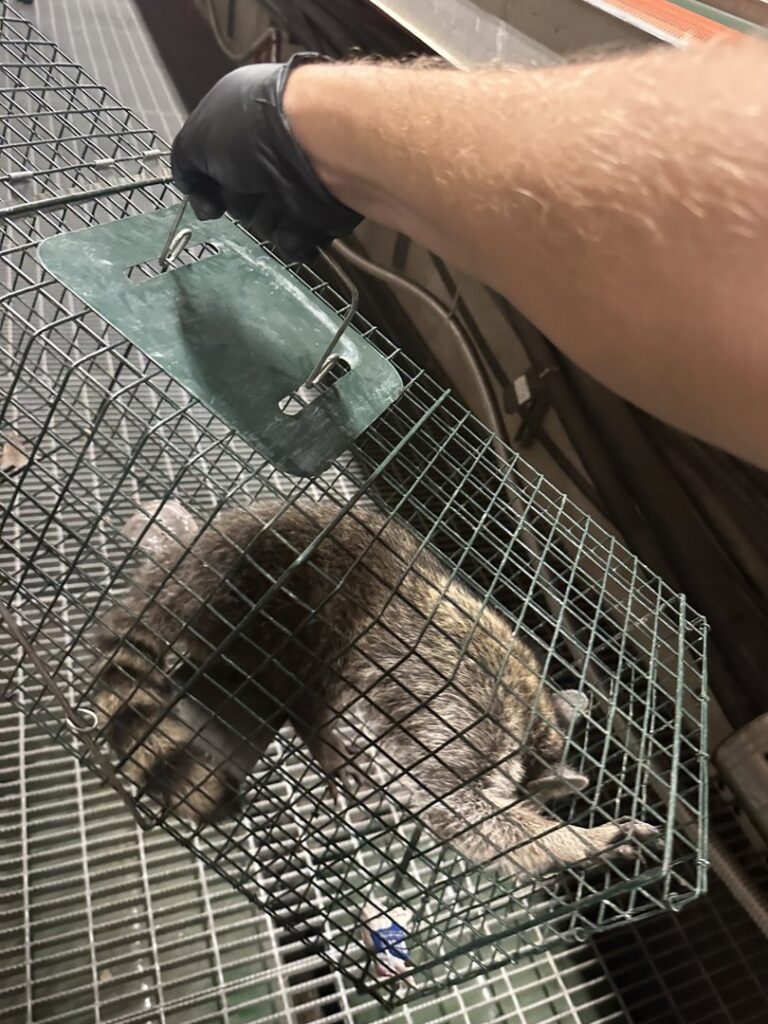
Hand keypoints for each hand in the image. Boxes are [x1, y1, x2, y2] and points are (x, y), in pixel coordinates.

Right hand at [170, 53, 361, 261]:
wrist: (318, 146)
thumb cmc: (253, 133)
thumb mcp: (197, 139)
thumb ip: (184, 165)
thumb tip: (193, 192)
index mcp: (240, 123)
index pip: (214, 168)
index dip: (209, 189)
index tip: (211, 202)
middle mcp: (268, 151)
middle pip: (239, 202)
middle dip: (241, 203)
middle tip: (250, 185)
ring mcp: (295, 181)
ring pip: (265, 224)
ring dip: (268, 219)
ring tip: (280, 197)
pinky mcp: (320, 209)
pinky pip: (294, 241)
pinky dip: (293, 237)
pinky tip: (297, 223)